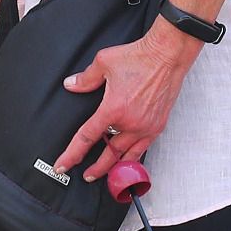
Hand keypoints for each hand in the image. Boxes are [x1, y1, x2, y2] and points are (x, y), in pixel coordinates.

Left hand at [54, 25, 197, 180]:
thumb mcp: (103, 63)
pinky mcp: (158, 125)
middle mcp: (131, 123)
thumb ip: (85, 78)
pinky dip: (134, 156)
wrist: (167, 55)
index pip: (87, 138)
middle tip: (86, 176)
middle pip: (109, 154)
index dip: (72, 154)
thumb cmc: (138, 57)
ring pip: (128, 155)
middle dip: (96, 168)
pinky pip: (144, 148)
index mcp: (113, 109)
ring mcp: (147, 126)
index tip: (63, 165)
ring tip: (106, 173)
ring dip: (116, 166)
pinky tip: (127, 158)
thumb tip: (70, 85)